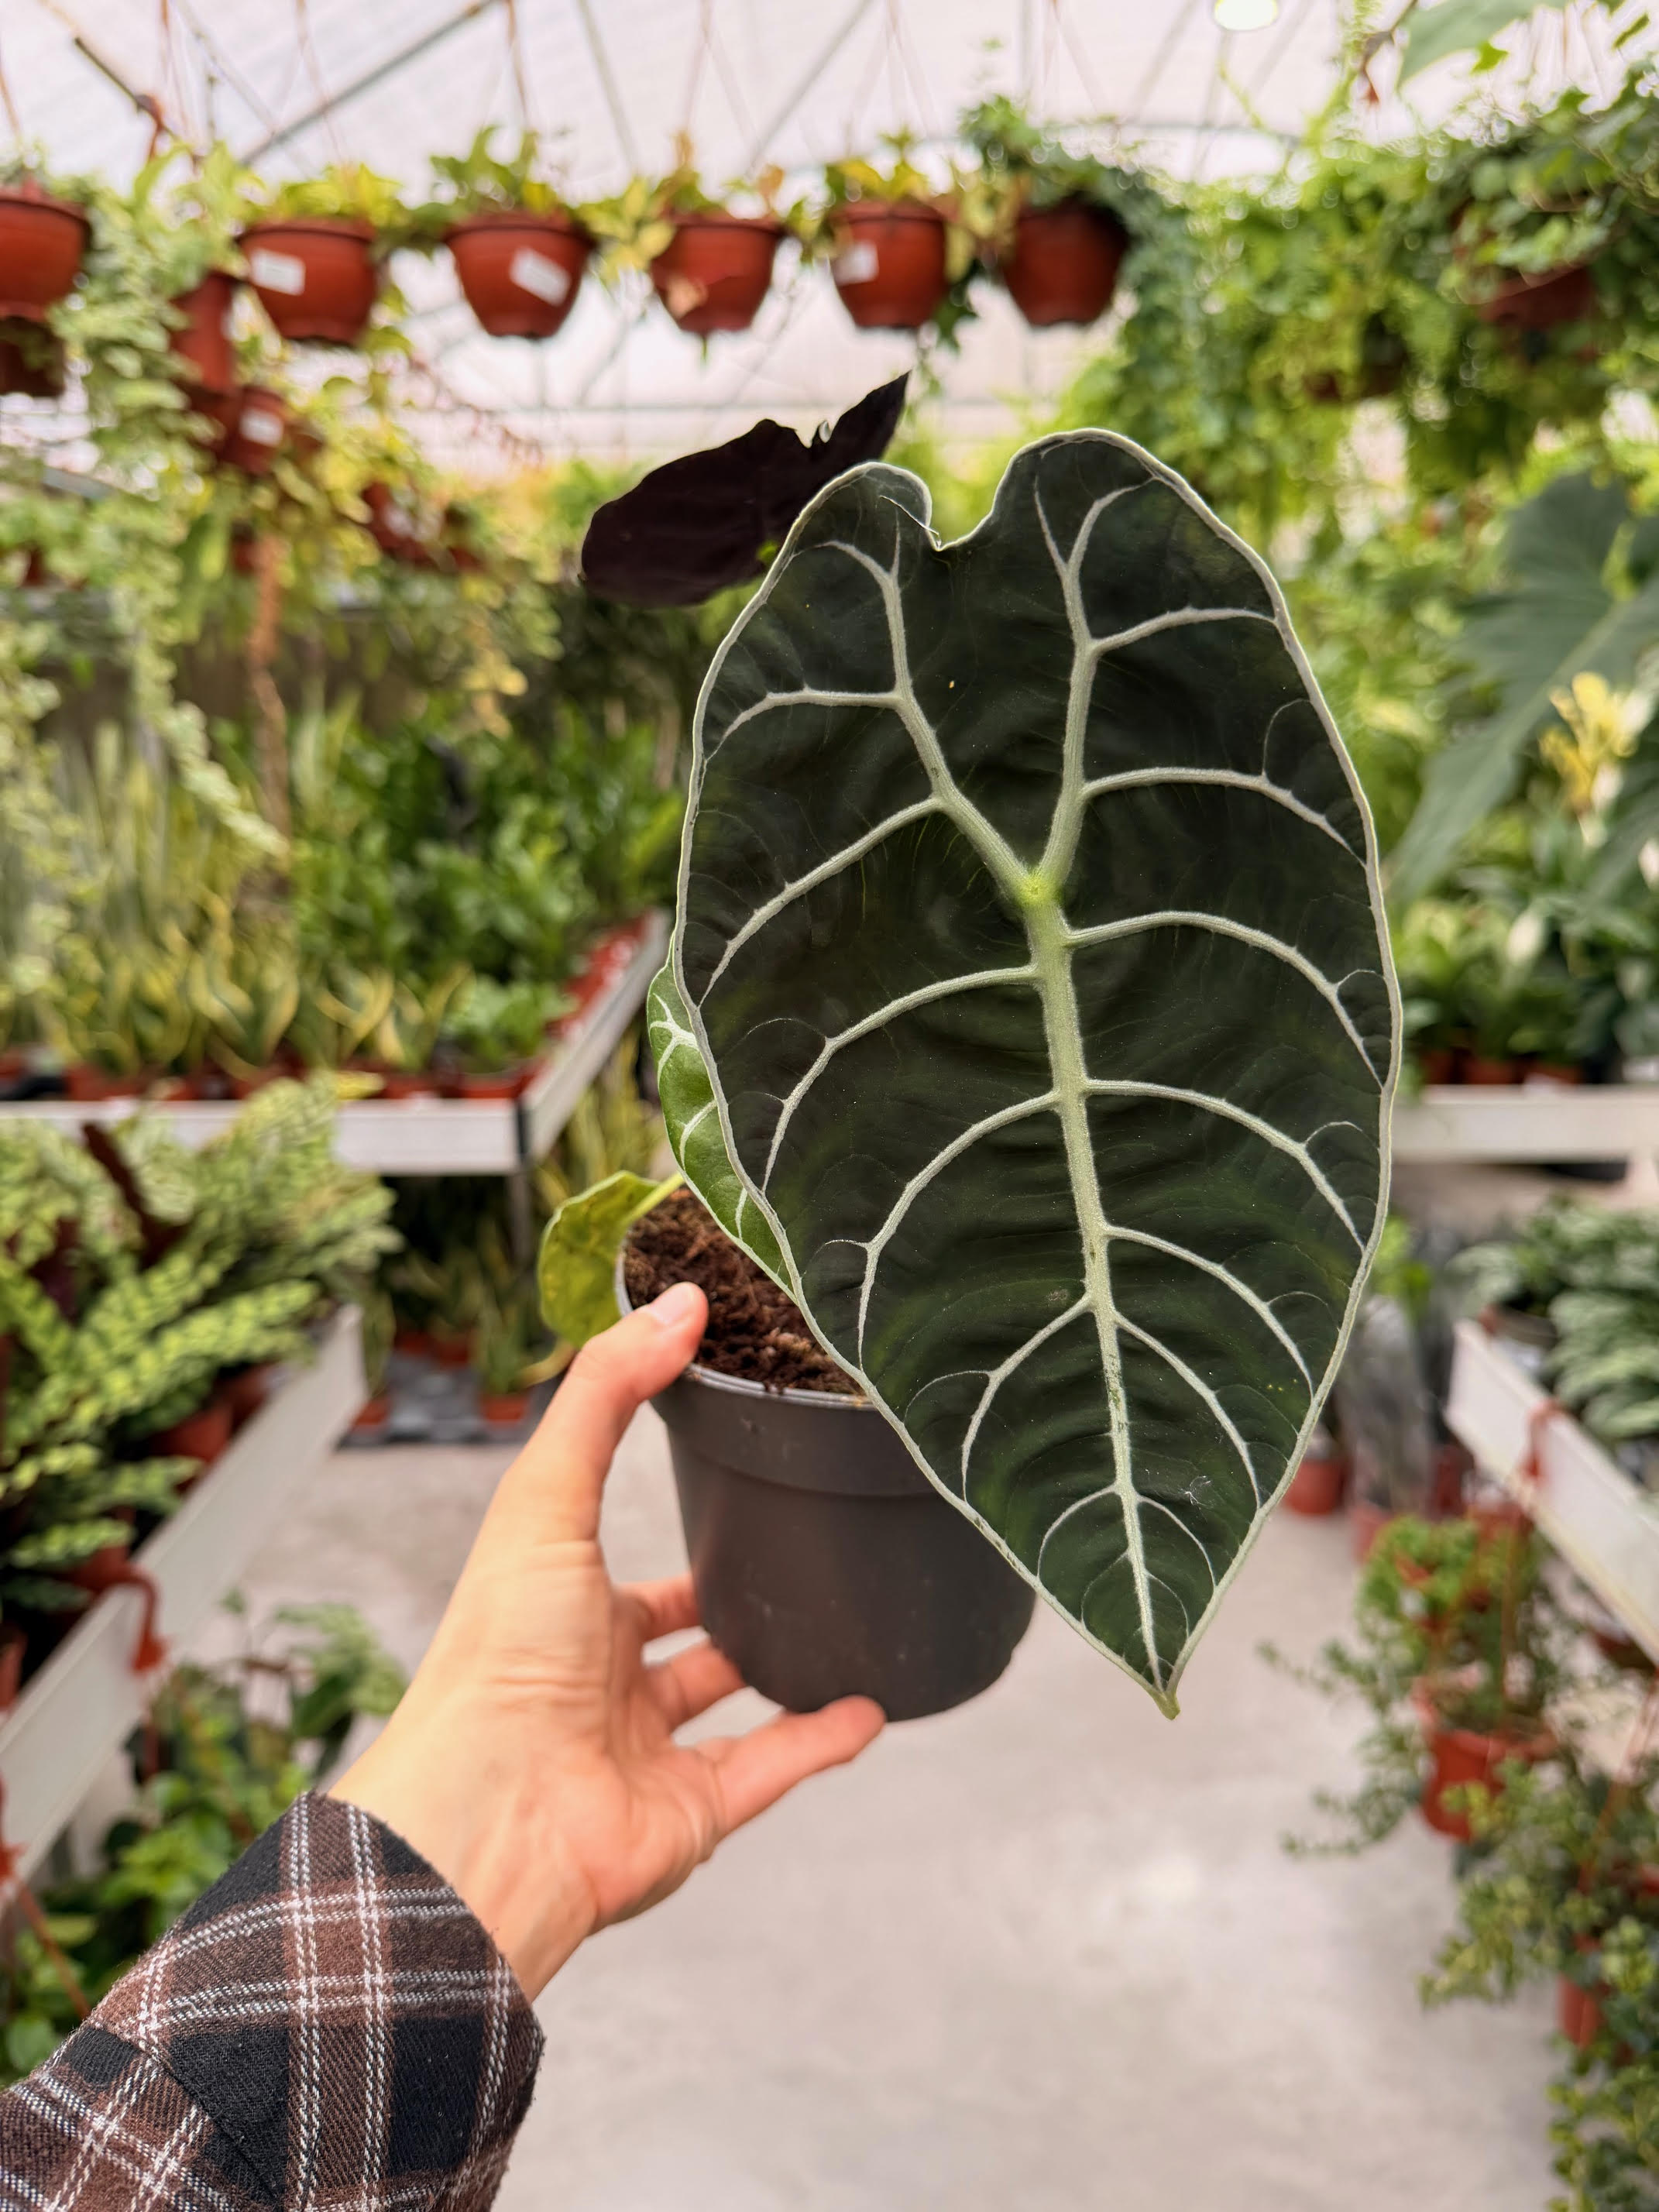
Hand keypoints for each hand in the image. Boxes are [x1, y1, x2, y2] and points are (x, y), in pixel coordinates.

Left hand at [333, 1281, 884, 1998]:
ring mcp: (646, 1755)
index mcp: (562, 1615)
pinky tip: (872, 1709)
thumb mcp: (548, 1495)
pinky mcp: (690, 1817)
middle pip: (677, 1642)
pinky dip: (821, 1743)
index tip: (729, 1491)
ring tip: (845, 1630)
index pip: (627, 1577)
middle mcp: (601, 1687)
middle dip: (723, 1609)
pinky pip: (769, 1771)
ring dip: (782, 1674)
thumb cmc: (498, 1655)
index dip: (671, 1538)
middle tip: (790, 1562)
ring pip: (728, 1709)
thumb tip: (678, 1301)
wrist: (490, 1814)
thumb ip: (608, 1394)